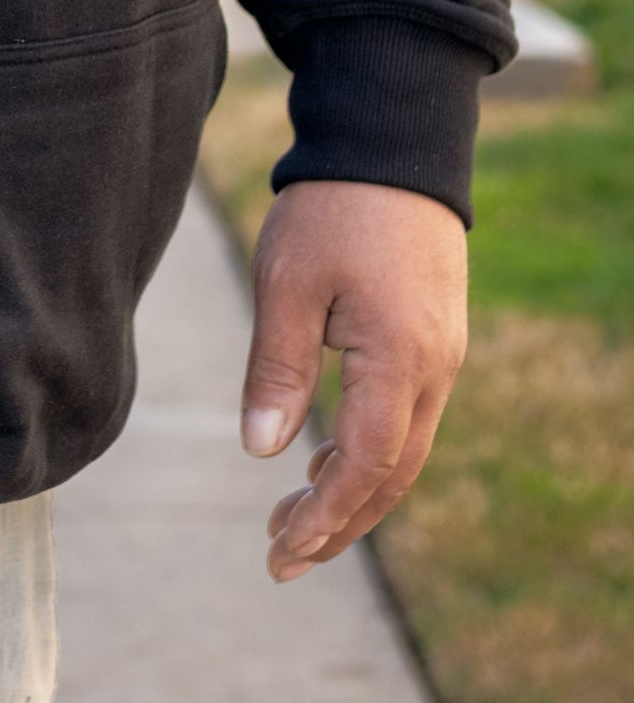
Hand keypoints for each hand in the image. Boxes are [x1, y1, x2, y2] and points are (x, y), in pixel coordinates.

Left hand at [239, 178, 466, 582]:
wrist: (393, 144)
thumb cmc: (333, 207)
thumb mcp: (287, 281)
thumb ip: (277, 368)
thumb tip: (261, 450)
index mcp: (399, 360)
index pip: (366, 467)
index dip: (325, 516)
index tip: (281, 549)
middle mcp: (434, 369)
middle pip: (392, 475)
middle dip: (338, 524)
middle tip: (280, 558)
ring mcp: (441, 355)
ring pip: (403, 450)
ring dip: (351, 491)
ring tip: (292, 520)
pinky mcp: (434, 338)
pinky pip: (407, 416)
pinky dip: (367, 450)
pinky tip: (324, 456)